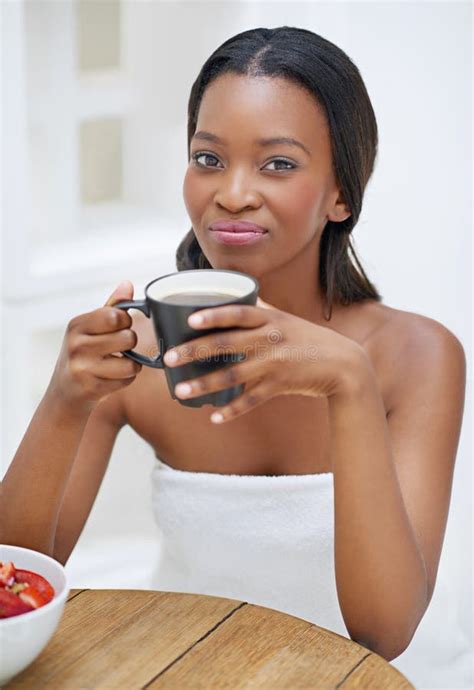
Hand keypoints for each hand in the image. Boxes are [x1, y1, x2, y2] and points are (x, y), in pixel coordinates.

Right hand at [49, 281, 142, 410]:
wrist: (64, 393)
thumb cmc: (82, 355)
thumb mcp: (90, 329)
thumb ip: (112, 307)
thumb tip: (128, 284)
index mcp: (77, 325)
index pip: (117, 316)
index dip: (126, 321)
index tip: (120, 327)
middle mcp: (77, 344)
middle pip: (128, 337)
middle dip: (130, 343)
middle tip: (120, 347)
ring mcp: (83, 367)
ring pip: (131, 362)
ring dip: (131, 364)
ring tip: (117, 363)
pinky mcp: (91, 388)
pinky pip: (127, 379)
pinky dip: (126, 379)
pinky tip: (112, 377)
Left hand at [163, 297, 363, 423]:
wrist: (342, 364)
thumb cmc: (308, 338)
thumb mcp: (285, 318)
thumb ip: (259, 308)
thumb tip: (234, 293)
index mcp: (270, 319)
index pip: (238, 312)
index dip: (214, 315)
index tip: (190, 320)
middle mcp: (270, 339)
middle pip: (227, 344)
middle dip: (195, 351)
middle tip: (169, 358)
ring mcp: (275, 364)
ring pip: (233, 376)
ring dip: (204, 385)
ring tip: (180, 392)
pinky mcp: (279, 385)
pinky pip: (251, 400)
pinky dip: (232, 410)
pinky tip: (214, 417)